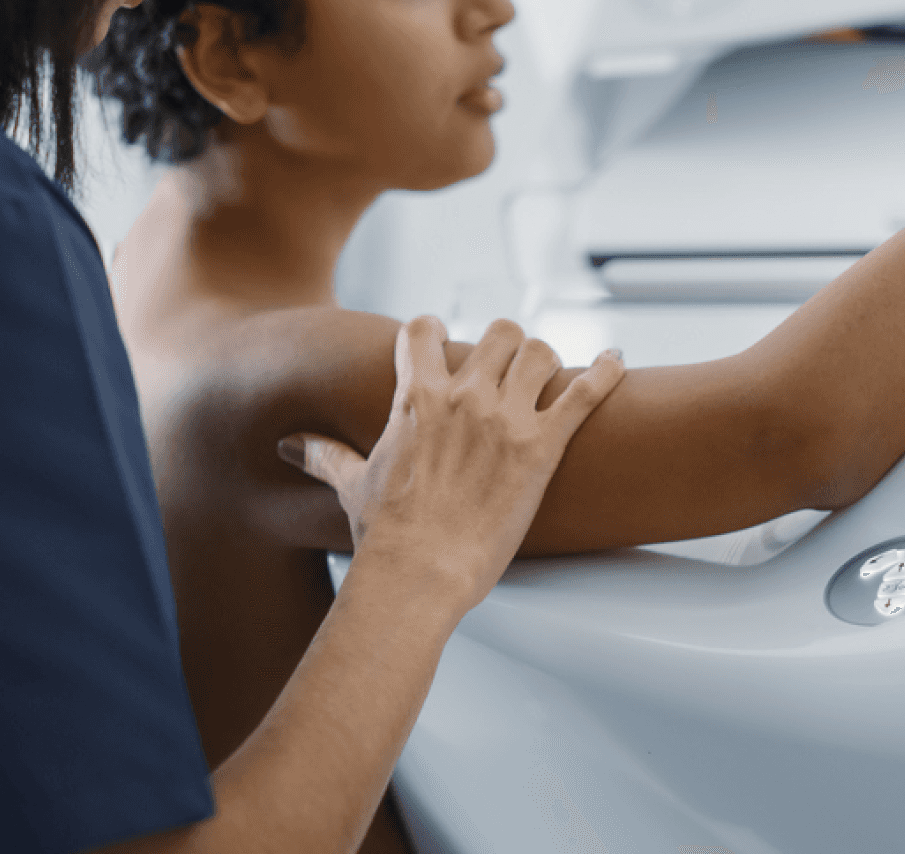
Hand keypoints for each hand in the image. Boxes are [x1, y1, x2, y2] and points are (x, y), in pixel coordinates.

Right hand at [277, 316, 624, 608]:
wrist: (419, 575)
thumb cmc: (384, 536)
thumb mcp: (352, 485)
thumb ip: (324, 454)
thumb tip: (289, 444)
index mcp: (416, 398)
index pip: (424, 330)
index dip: (435, 332)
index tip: (443, 343)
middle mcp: (463, 396)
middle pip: (499, 333)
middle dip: (506, 347)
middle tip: (508, 372)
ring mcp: (506, 419)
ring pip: (542, 352)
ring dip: (548, 362)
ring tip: (552, 378)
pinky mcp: (543, 447)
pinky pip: (586, 392)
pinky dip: (607, 371)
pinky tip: (616, 359)